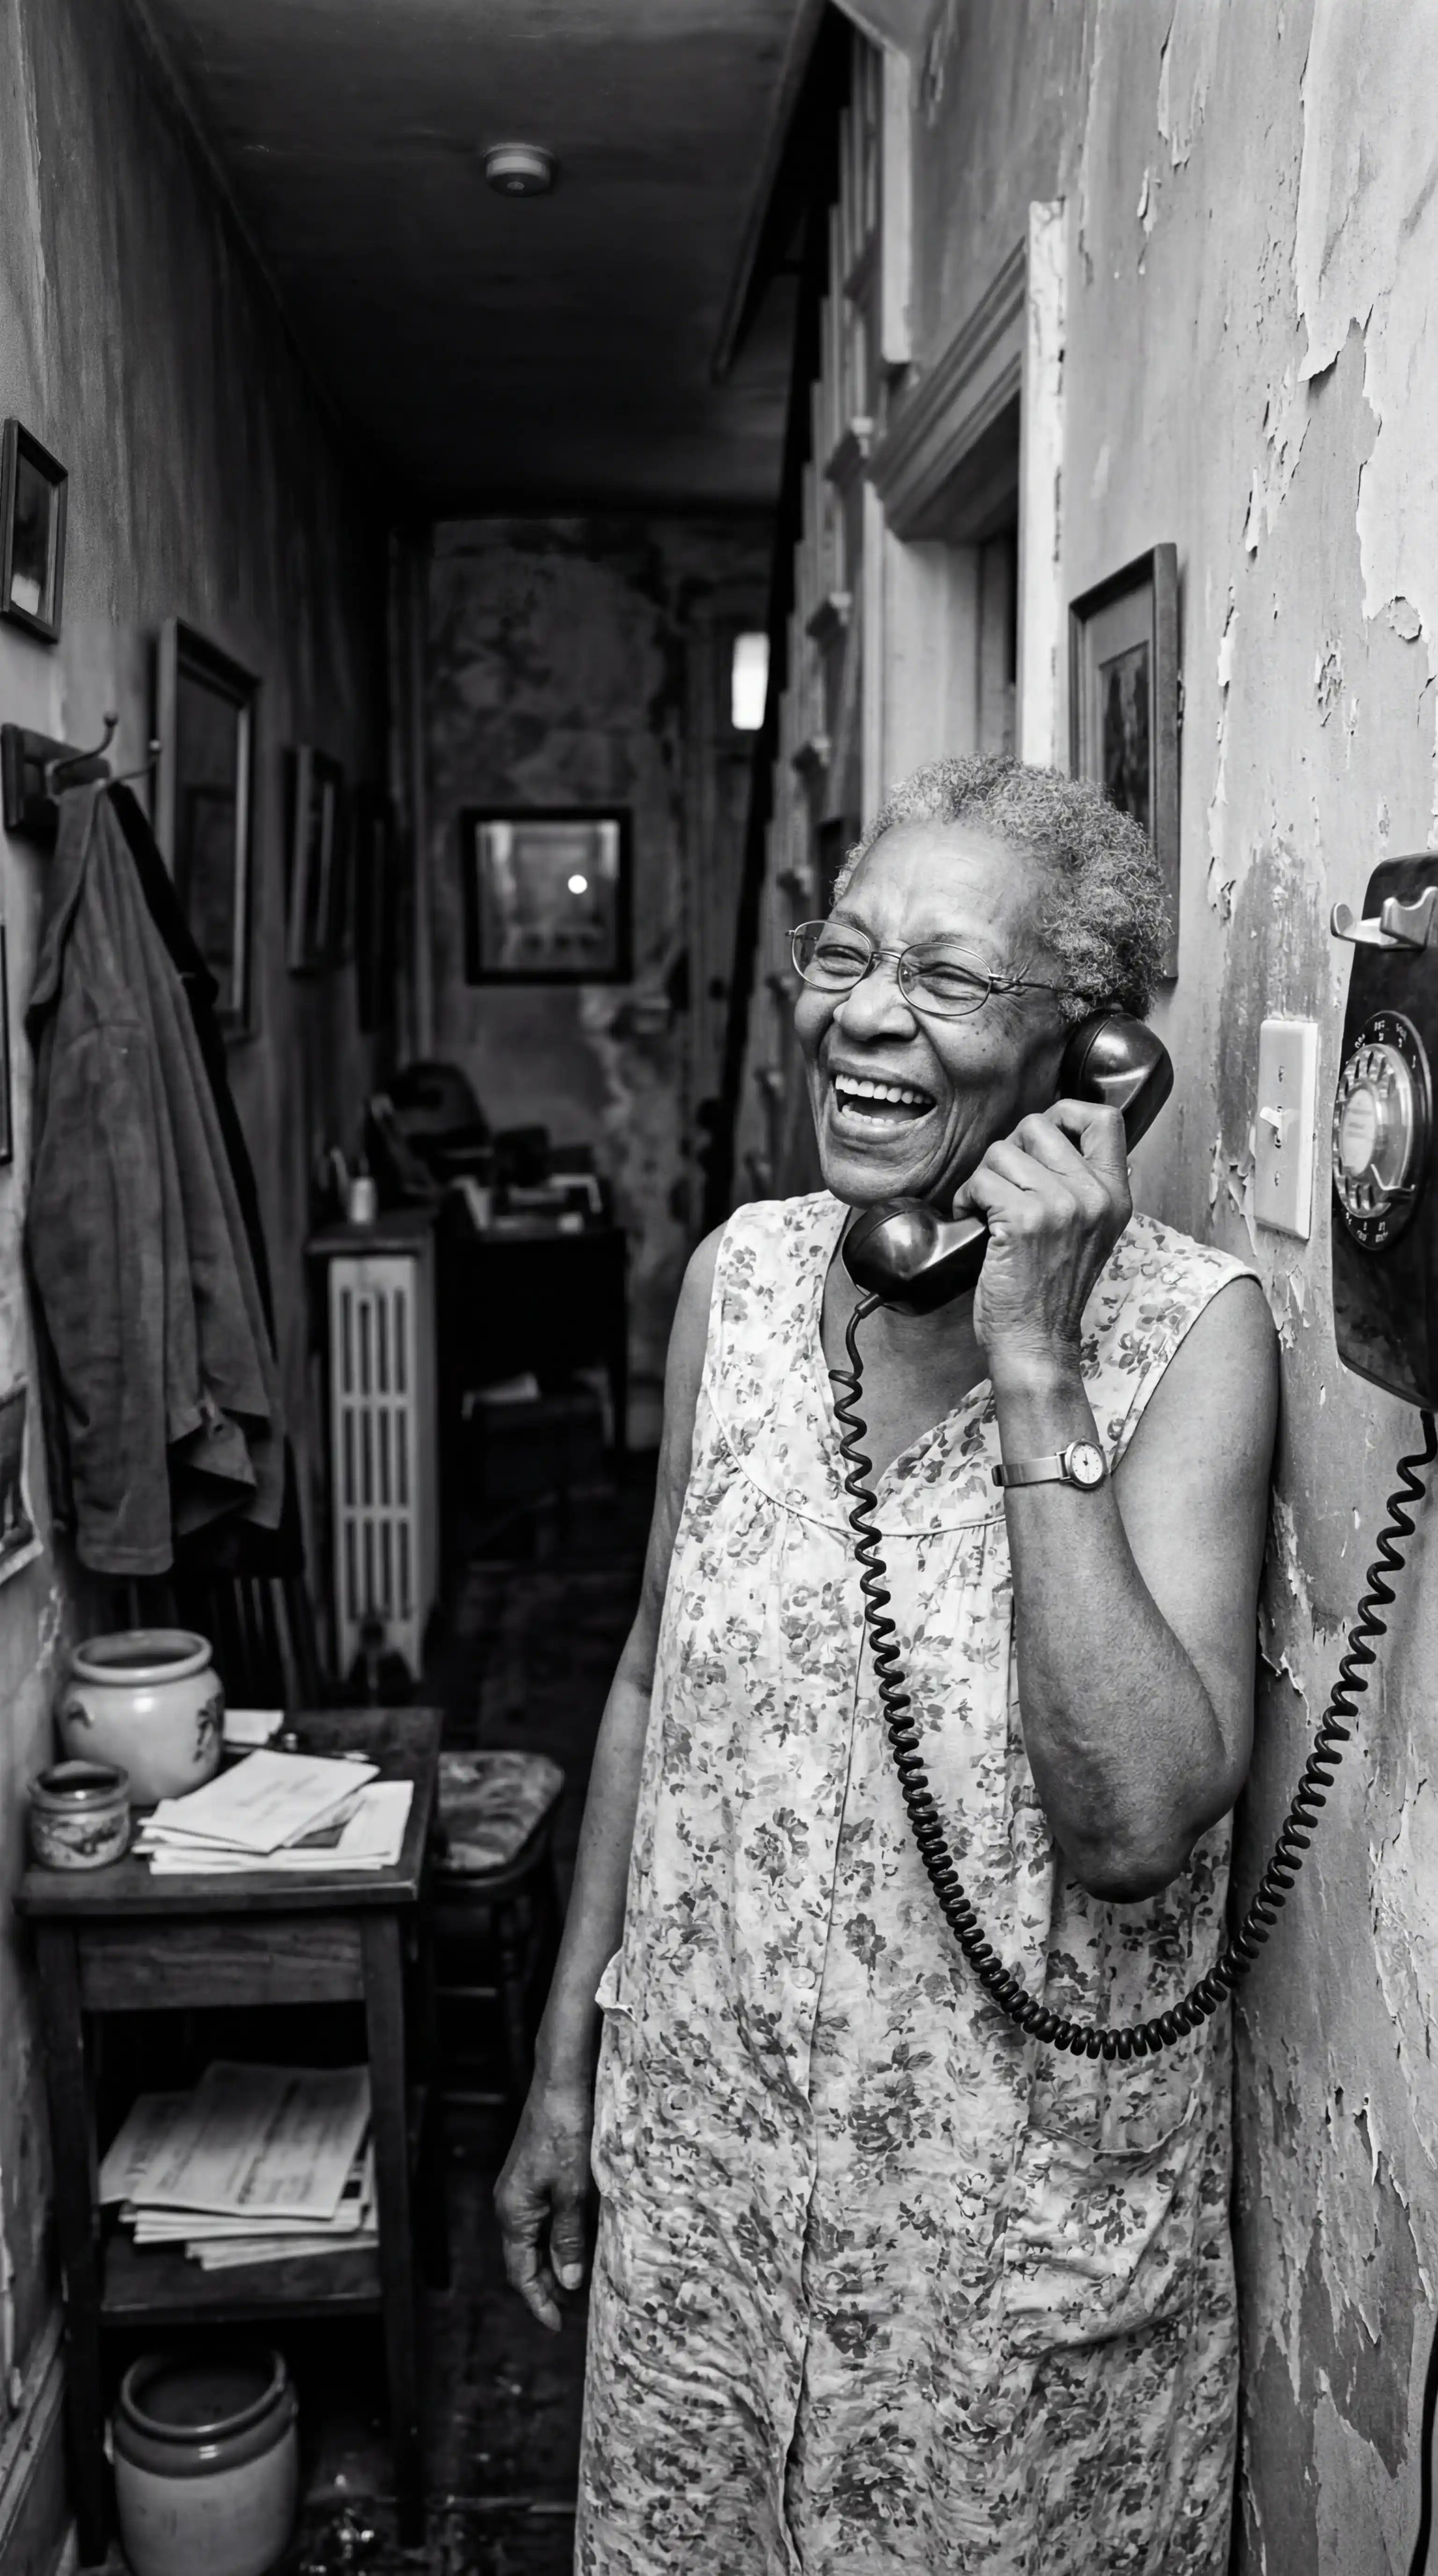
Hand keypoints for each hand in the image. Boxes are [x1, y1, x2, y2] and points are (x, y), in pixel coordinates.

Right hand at [494, 2075, 594, 2331]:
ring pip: (531, 2239)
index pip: (521, 2271)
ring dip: (550, 2263)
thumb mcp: (574, 2190)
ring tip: (575, 2284)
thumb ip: (569, 2237)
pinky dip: (553, 2238)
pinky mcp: (531, 2175)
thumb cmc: (567, 2132)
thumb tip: (568, 2281)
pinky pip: (538, 2218)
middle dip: (543, 2287)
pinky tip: (573, 2243)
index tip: (556, 2326)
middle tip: (568, 2312)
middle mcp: (509, 2203)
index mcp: (514, 2212)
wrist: (561, 2083)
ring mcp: (519, 2188)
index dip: (538, 2301)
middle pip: (523, 2258)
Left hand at [951, 1099, 1130, 1381]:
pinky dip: (967, 1198)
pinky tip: (975, 1221)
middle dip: (1009, 1151)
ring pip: (1002, 1150)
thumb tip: (1057, 1135)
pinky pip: (981, 1180)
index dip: (1064, 1112)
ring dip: (984, 1178)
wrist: (1038, 1342)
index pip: (1103, 1118)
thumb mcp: (1090, 1232)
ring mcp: (1061, 1207)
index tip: (1038, 1139)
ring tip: (988, 1210)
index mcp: (1115, 1195)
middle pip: (1039, 1125)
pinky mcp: (1024, 1220)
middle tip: (1004, 1186)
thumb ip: (1084, 1186)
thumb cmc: (1051, 1289)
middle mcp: (1095, 1196)